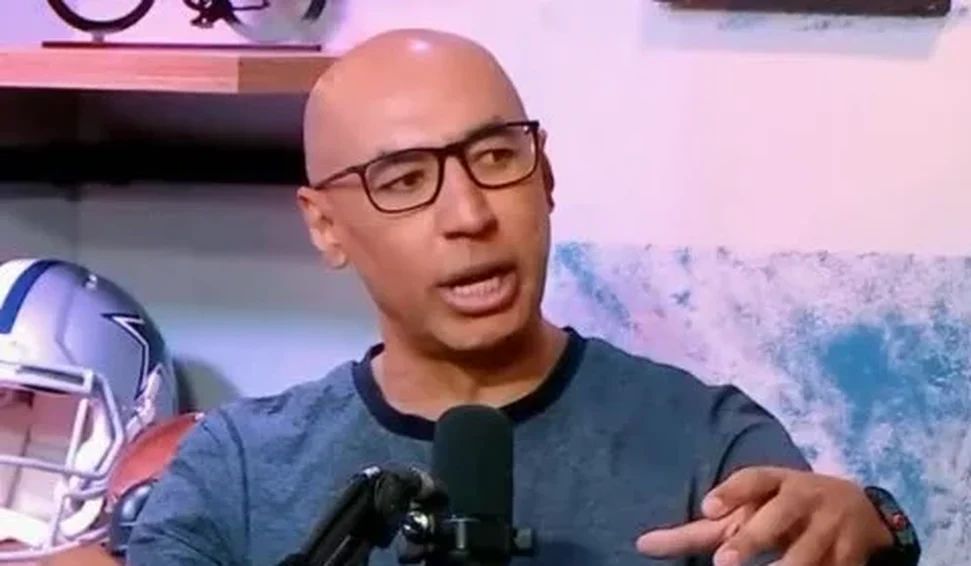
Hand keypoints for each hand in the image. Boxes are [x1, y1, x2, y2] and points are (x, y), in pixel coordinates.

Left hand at [635, 467, 893, 565]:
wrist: (860, 511)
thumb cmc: (781, 510)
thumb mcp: (748, 510)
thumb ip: (703, 529)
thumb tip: (643, 545)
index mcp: (777, 481)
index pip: (754, 479)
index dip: (732, 491)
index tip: (707, 507)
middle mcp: (805, 498)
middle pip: (779, 515)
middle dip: (754, 539)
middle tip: (724, 561)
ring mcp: (830, 528)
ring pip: (809, 552)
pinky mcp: (851, 556)